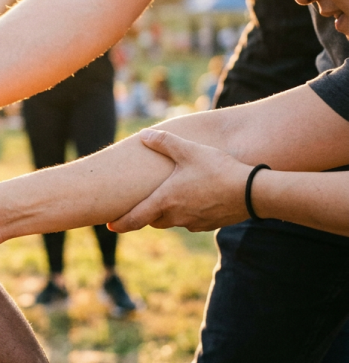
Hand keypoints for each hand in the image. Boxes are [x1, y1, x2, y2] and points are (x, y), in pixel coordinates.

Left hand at [107, 129, 250, 232]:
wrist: (252, 192)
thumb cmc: (217, 169)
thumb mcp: (188, 150)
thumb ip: (164, 142)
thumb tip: (144, 134)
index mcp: (165, 200)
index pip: (135, 218)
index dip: (121, 223)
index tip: (110, 227)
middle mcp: (176, 216)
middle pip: (154, 220)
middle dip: (147, 213)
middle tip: (142, 206)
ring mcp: (194, 222)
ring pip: (173, 221)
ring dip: (168, 213)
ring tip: (171, 199)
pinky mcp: (210, 224)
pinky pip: (192, 221)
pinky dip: (188, 213)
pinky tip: (196, 200)